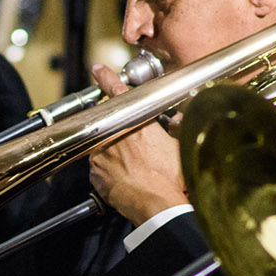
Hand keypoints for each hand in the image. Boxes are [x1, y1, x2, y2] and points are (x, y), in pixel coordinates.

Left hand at [86, 64, 186, 222]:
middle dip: (115, 123)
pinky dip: (108, 168)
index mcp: (134, 122)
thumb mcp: (179, 146)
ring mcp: (100, 152)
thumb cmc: (169, 178)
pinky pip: (99, 165)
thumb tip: (180, 122)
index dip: (106, 78)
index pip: (117, 92)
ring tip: (133, 166)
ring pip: (101, 142)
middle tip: (131, 141)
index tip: (98, 70)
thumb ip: (174, 130)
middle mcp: (112, 133)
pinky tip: (125, 177)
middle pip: (107, 118)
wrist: (155, 204)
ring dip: (112, 148)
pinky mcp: (94, 171)